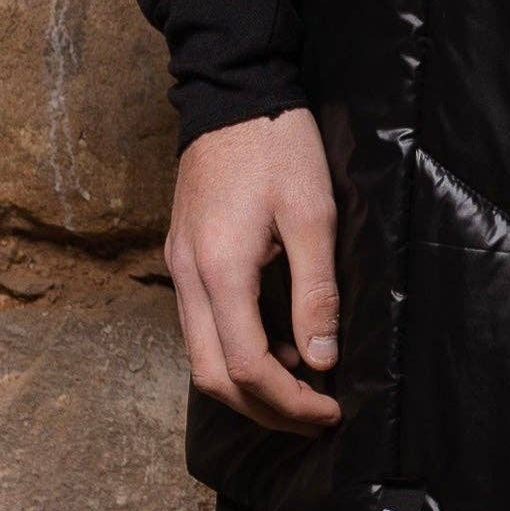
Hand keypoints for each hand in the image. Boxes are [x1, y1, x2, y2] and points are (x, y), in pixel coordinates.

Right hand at [166, 106, 342, 434]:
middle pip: (212, 377)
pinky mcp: (183, 256)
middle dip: (263, 410)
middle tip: (315, 417)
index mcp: (220, 270)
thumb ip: (316, 292)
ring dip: (247, 385)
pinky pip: (200, 326)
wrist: (233, 92)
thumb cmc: (278, 146)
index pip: (246, 367)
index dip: (290, 401)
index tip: (331, 409)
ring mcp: (178, 267)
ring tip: (302, 387)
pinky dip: (235, 351)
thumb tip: (321, 359)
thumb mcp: (313, 215)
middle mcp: (187, 277)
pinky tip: (276, 344)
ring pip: (200, 356)